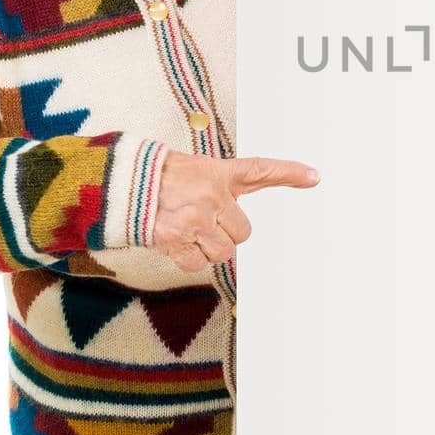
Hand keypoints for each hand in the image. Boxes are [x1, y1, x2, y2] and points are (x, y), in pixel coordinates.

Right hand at [151, 151, 319, 272]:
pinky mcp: (176, 239)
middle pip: (243, 232)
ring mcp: (194, 218)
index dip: (290, 172)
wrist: (119, 186)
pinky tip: (177, 242)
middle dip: (226, 232)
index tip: (315, 176)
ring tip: (188, 230)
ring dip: (208, 248)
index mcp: (218, 173)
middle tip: (204, 222)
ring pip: (223, 252)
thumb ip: (221, 187)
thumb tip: (237, 212)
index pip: (260, 170)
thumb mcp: (196, 171)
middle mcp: (210, 195)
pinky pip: (199, 265)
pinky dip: (189, 259)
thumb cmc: (159, 179)